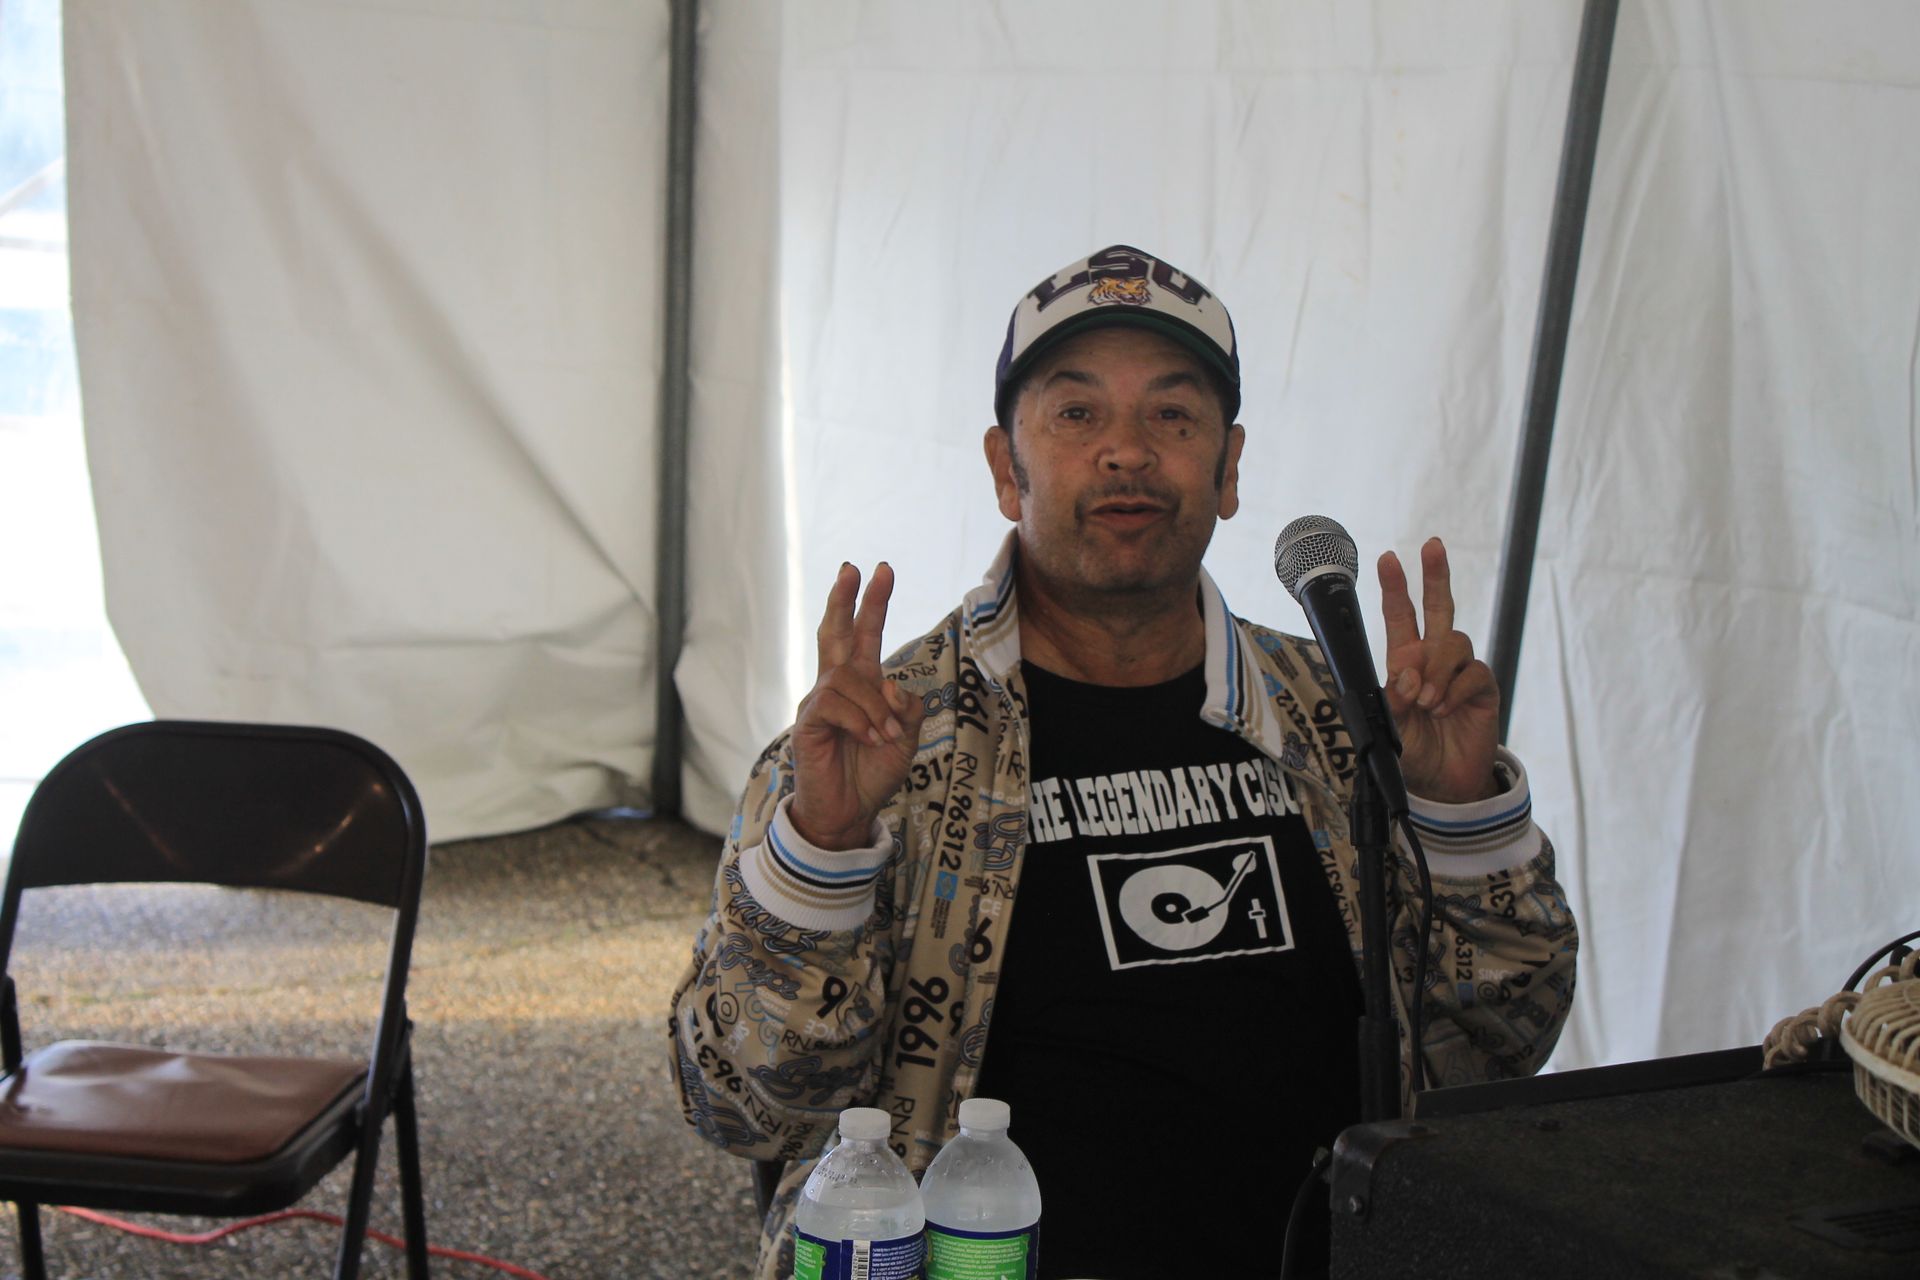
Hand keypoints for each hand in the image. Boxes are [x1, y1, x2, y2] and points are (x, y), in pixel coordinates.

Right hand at [788, 562, 925, 849]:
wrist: (849, 812)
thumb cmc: (873, 772)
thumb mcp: (906, 737)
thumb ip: (906, 707)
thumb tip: (890, 685)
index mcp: (861, 685)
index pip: (864, 635)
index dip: (872, 603)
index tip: (882, 570)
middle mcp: (837, 687)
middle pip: (835, 632)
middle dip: (844, 599)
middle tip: (852, 568)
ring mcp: (818, 703)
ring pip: (847, 677)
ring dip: (873, 706)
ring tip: (884, 735)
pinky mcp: (806, 723)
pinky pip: (833, 703)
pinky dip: (859, 720)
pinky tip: (870, 739)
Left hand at [1377, 538, 1501, 803]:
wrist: (1443, 783)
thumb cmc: (1413, 752)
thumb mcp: (1392, 728)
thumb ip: (1395, 701)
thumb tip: (1407, 675)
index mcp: (1406, 661)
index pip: (1401, 617)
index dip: (1395, 588)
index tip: (1387, 558)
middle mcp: (1434, 659)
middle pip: (1440, 608)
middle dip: (1436, 575)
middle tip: (1432, 545)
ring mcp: (1461, 672)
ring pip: (1453, 643)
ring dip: (1436, 669)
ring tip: (1426, 702)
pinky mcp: (1483, 689)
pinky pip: (1473, 674)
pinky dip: (1454, 690)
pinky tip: (1443, 708)